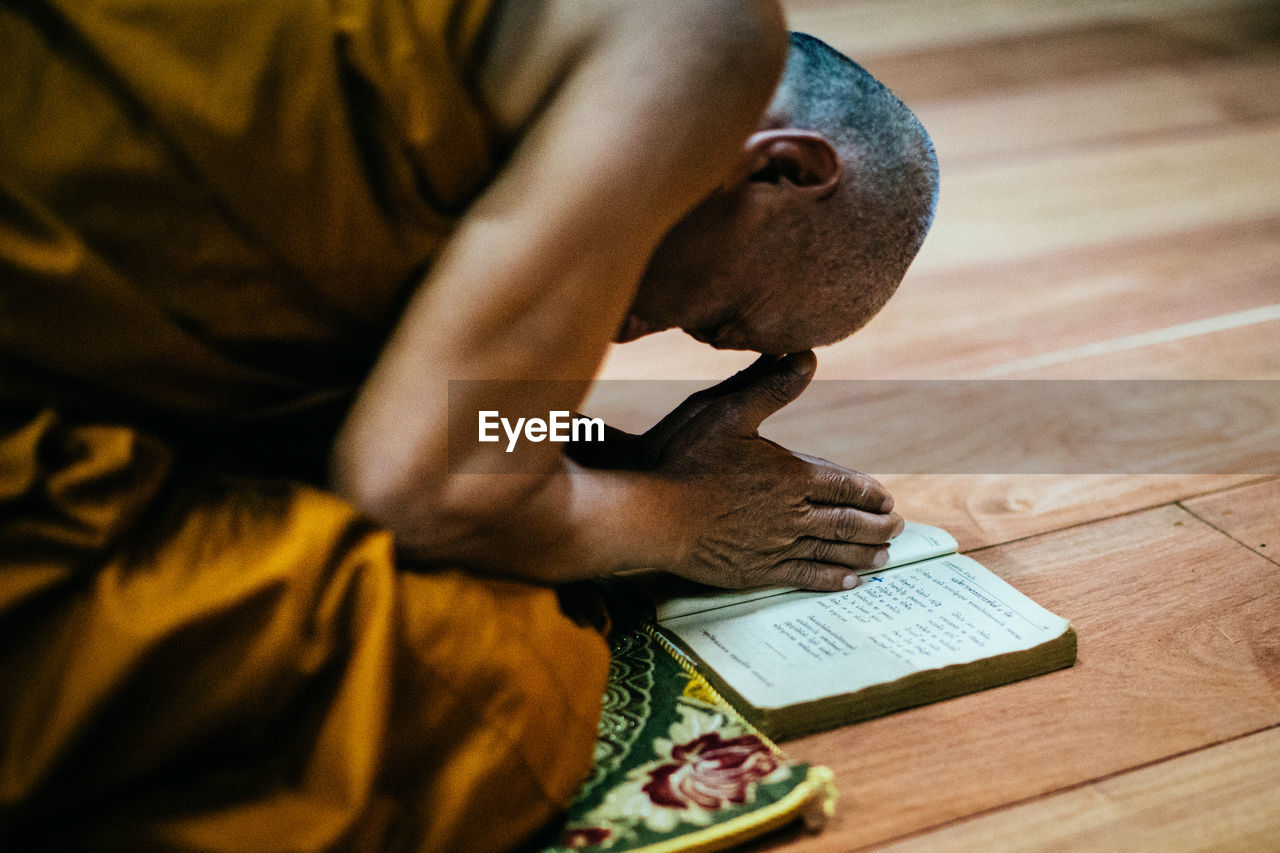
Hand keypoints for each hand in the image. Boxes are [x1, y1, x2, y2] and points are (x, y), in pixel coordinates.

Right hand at [651, 352, 901, 591]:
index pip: (845, 485)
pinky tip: (849, 582)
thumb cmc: (683, 459)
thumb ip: (770, 387)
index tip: (888, 499)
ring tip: (884, 555)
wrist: (651, 515)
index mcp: (792, 476)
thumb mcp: (726, 411)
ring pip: (833, 551)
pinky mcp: (757, 571)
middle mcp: (793, 514)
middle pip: (848, 522)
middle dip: (876, 525)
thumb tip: (806, 355)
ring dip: (864, 552)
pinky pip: (806, 577)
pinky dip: (832, 579)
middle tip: (896, 527)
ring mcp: (776, 546)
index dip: (870, 492)